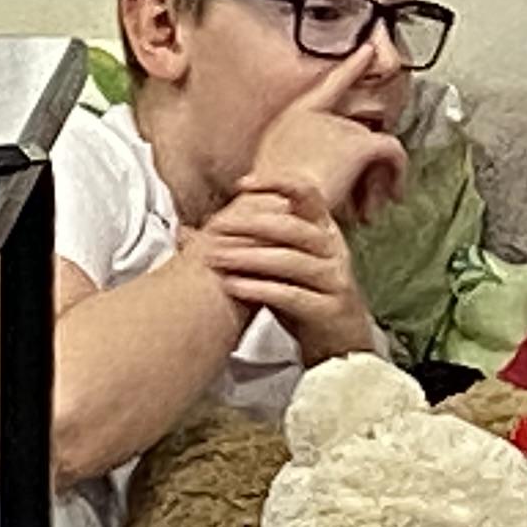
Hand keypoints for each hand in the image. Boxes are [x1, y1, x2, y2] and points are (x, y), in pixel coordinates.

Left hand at [195, 185, 376, 362]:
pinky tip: (233, 286)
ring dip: (249, 256)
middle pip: (293, 227)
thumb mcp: (278, 266)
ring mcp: (334, 280)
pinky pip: (292, 295)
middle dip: (250, 224)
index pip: (307, 193)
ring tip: (216, 257)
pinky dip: (260, 289)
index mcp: (323, 230)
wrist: (340, 344)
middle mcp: (333, 249)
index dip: (276, 183)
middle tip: (215, 228)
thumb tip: (186, 232)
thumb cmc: (304, 299)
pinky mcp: (328, 310)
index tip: (241, 184)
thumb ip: (244, 244)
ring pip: (291, 260)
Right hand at [242, 44, 411, 228]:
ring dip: (381, 170)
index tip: (369, 48)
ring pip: (376, 141)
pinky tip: (395, 193)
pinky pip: (393, 152)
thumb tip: (312, 174)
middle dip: (364, 158)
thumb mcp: (271, 172)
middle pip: (356, 128)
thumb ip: (294, 161)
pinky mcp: (359, 144)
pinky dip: (398, 172)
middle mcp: (315, 114)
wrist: (275, 206)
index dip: (351, 66)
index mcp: (291, 117)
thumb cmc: (270, 199)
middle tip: (368, 189)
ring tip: (379, 199)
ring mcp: (339, 126)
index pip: (328, 85)